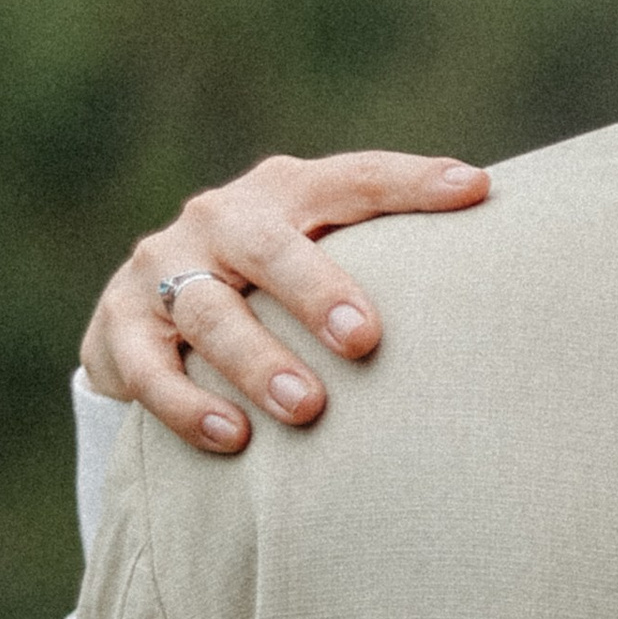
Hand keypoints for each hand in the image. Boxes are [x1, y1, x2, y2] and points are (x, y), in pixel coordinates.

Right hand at [81, 149, 490, 452]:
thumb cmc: (274, 288)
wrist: (147, 319)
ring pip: (207, 312)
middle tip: (365, 340)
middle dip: (316, 291)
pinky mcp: (119, 327)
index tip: (473, 192)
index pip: (353, 180)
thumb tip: (498, 228)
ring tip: (306, 409)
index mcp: (284, 192)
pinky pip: (149, 369)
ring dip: (256, 361)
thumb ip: (391, 246)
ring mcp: (161, 269)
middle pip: (268, 248)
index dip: (412, 181)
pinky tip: (234, 438)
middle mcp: (219, 219)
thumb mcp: (326, 253)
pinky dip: (188, 405)